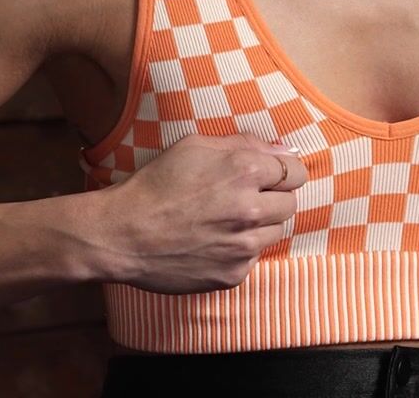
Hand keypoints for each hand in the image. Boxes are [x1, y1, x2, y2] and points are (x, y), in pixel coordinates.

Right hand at [98, 132, 306, 293]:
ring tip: (225, 221)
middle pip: (291, 204)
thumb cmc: (156, 184)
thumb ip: (246, 143)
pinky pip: (253, 258)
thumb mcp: (195, 146)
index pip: (296, 172)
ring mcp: (243, 246)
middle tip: (243, 199)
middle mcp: (251, 209)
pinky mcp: (233, 274)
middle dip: (273, 198)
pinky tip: (213, 242)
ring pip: (275, 232)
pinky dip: (239, 250)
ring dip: (259, 226)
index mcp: (246, 170)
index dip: (282, 173)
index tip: (269, 177)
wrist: (121, 234)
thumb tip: (285, 150)